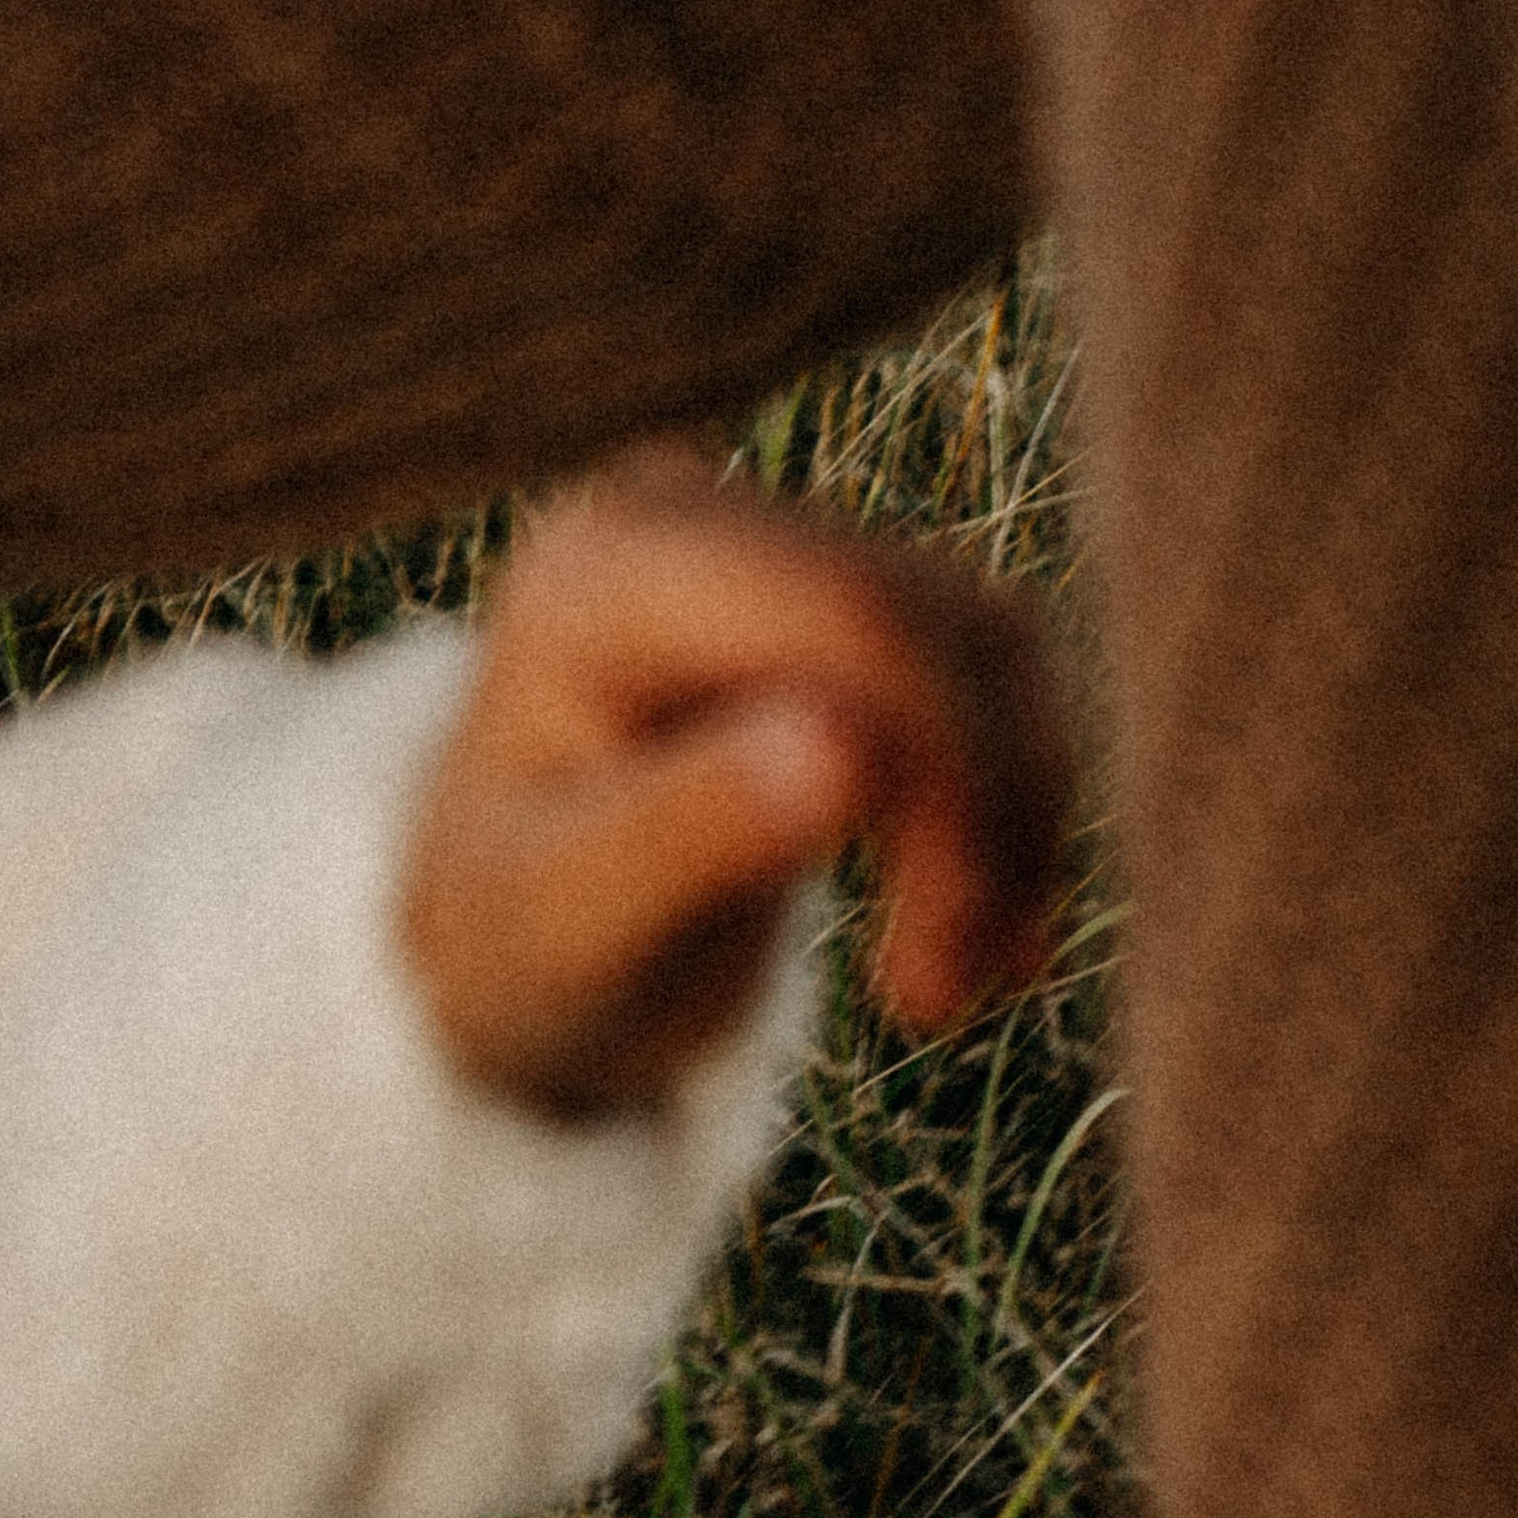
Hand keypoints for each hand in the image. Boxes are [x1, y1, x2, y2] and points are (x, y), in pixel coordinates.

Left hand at [402, 445, 1071, 1118]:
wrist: (504, 950)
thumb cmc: (517, 950)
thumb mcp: (571, 926)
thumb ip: (685, 834)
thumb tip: (847, 748)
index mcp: (603, 573)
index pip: (847, 619)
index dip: (943, 771)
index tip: (941, 960)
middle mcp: (689, 518)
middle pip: (930, 623)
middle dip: (980, 812)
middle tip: (946, 998)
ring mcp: (774, 541)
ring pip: (987, 645)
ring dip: (1013, 822)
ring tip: (952, 985)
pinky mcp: (842, 593)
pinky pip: (988, 677)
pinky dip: (1011, 809)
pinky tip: (983, 936)